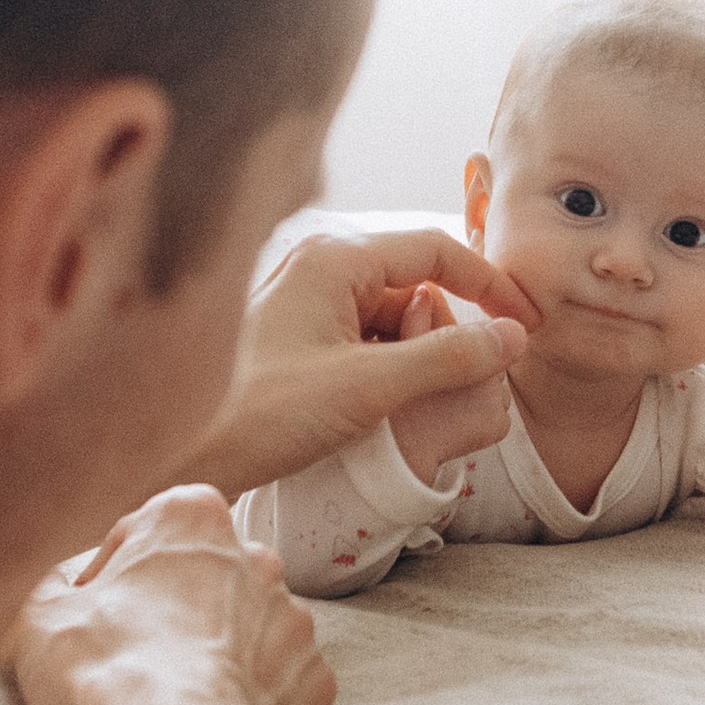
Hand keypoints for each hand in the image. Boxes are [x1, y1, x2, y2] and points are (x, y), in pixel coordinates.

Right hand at [13, 483, 336, 704]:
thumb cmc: (105, 671)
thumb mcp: (42, 616)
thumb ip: (58, 588)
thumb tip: (67, 595)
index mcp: (191, 517)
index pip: (145, 530)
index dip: (110, 573)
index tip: (92, 612)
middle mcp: (256, 556)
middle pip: (206, 574)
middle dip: (175, 606)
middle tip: (135, 654)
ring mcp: (293, 619)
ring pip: (250, 625)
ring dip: (218, 649)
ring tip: (176, 693)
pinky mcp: (313, 679)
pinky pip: (281, 680)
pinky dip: (253, 696)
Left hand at [188, 225, 536, 502]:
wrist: (179, 454)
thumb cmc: (261, 413)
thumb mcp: (368, 388)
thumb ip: (446, 359)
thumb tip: (513, 338)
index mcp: (335, 257)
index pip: (435, 250)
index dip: (489, 285)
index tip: (525, 326)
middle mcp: (320, 267)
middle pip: (414, 285)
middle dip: (447, 332)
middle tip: (469, 381)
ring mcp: (305, 301)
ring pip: (392, 318)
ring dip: (418, 357)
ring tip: (418, 405)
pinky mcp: (297, 337)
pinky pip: (364, 340)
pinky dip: (389, 370)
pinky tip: (388, 409)